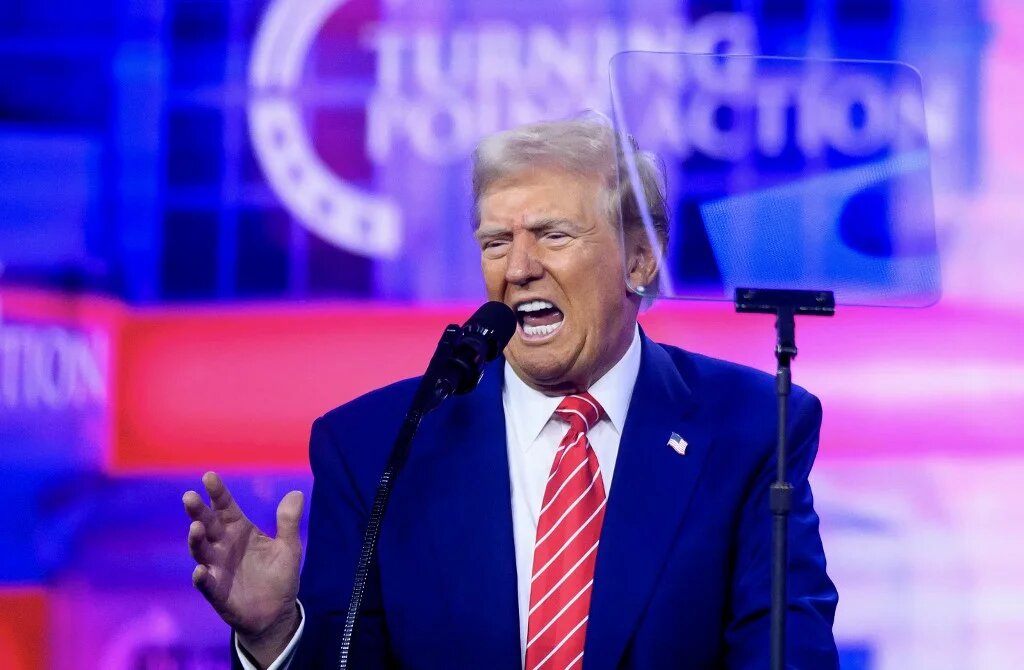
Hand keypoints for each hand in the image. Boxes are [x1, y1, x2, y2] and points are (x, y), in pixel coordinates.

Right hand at [184, 472, 303, 664]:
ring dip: (196, 539)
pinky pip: (205, 583)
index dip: (217, 492)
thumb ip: (289, 522)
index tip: (209, 476)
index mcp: (240, 530)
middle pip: (208, 524)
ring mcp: (217, 567)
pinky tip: (200, 570)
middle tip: (190, 497)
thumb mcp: (289, 547)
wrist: (276, 613)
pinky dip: (201, 577)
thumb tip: (297, 493)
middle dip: (198, 511)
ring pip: (201, 550)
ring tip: (197, 528)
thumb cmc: (279, 576)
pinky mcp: (216, 591)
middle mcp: (223, 545)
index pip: (225, 507)